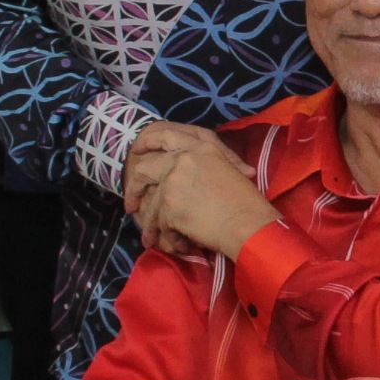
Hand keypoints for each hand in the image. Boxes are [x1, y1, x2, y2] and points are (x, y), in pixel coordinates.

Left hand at [125, 120, 276, 260]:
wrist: (249, 223)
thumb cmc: (247, 201)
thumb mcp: (229, 170)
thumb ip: (204, 165)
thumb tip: (186, 171)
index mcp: (200, 147)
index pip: (164, 134)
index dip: (147, 141)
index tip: (138, 152)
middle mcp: (183, 159)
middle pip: (144, 169)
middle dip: (134, 188)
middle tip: (131, 204)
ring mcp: (174, 181)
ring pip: (150, 204)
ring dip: (149, 224)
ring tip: (150, 239)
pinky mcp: (170, 206)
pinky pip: (159, 223)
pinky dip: (165, 236)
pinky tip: (175, 245)